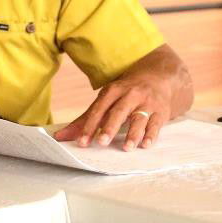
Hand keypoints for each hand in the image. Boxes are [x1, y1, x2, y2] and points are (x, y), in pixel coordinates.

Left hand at [52, 48, 187, 150]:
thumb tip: (60, 137)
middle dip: (110, 126)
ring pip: (139, 118)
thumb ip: (86, 118)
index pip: (100, 108)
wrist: (161, 75)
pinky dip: (151, 134)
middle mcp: (131, 94)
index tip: (82, 142)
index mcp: (114, 90)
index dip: (90, 125)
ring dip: (133, 133)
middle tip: (102, 142)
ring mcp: (147, 102)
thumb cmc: (127, 91)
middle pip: (119, 111)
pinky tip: (145, 145)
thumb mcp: (108, 98)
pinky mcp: (161, 111)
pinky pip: (156, 123)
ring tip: (126, 148)